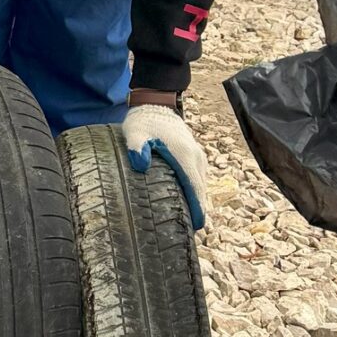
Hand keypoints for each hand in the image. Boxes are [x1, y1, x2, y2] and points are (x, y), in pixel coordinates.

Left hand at [123, 101, 209, 229]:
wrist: (155, 104)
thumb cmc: (143, 120)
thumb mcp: (135, 132)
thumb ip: (136, 148)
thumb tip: (140, 164)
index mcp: (184, 156)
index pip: (195, 188)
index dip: (198, 210)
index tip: (197, 228)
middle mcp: (196, 157)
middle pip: (201, 191)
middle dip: (198, 211)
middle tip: (189, 233)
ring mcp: (197, 155)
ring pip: (201, 185)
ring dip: (197, 202)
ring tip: (188, 222)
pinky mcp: (194, 154)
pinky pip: (198, 178)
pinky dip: (195, 191)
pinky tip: (186, 202)